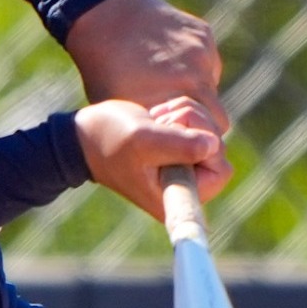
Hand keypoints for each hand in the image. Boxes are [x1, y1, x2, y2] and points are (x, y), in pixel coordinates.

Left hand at [64, 0, 226, 137]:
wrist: (104, 17)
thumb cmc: (106, 72)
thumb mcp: (124, 113)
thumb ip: (156, 136)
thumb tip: (177, 159)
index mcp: (173, 100)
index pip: (210, 138)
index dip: (200, 142)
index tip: (186, 142)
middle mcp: (193, 78)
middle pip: (218, 116)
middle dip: (203, 122)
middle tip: (179, 120)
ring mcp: (201, 53)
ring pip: (212, 86)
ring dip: (197, 91)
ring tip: (166, 84)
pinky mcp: (202, 34)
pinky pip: (207, 61)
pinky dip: (193, 66)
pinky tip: (168, 61)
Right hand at [75, 96, 229, 220]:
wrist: (86, 135)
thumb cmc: (109, 139)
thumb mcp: (143, 141)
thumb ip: (179, 145)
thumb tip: (213, 146)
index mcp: (177, 196)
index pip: (220, 171)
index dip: (207, 149)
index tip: (180, 136)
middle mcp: (186, 186)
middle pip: (218, 146)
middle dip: (193, 124)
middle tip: (163, 122)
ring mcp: (185, 166)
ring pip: (210, 130)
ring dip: (185, 114)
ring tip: (156, 120)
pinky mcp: (181, 148)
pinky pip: (200, 123)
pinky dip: (182, 112)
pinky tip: (158, 118)